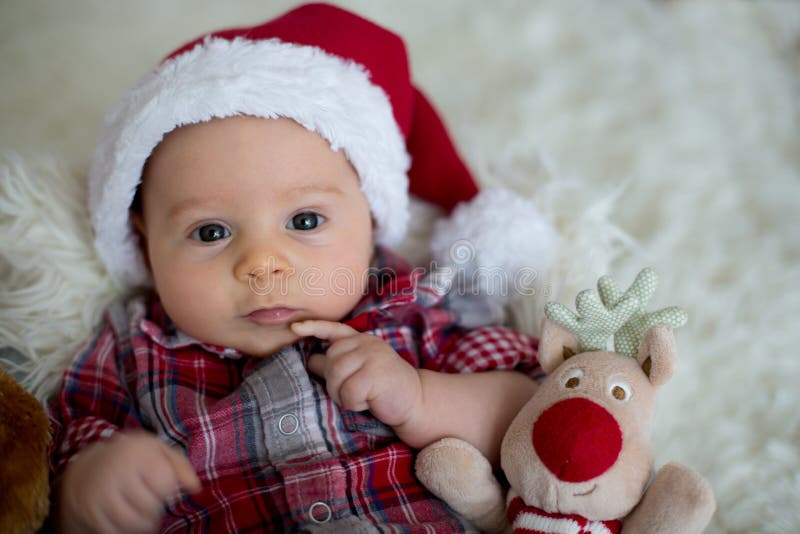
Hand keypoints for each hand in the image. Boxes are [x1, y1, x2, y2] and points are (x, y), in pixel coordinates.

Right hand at [56, 430, 200, 533]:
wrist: (87, 468)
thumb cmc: (131, 459)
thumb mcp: (157, 450)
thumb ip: (180, 465)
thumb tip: (195, 487)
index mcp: (136, 452)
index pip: (167, 485)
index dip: (168, 488)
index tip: (159, 483)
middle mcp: (115, 471)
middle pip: (152, 507)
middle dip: (155, 506)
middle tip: (147, 497)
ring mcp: (100, 493)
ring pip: (135, 524)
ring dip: (144, 522)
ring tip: (140, 510)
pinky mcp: (90, 512)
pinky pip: (116, 532)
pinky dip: (125, 530)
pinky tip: (125, 517)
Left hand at [291, 320, 422, 427]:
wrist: (415, 400)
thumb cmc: (383, 387)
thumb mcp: (360, 369)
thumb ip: (338, 362)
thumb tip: (310, 360)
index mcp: (361, 340)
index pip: (333, 329)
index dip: (313, 328)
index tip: (295, 328)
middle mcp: (366, 343)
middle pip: (329, 362)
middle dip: (335, 383)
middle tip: (354, 391)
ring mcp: (372, 356)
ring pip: (336, 378)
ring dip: (343, 395)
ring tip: (362, 397)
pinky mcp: (376, 374)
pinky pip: (348, 393)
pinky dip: (355, 404)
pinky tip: (370, 401)